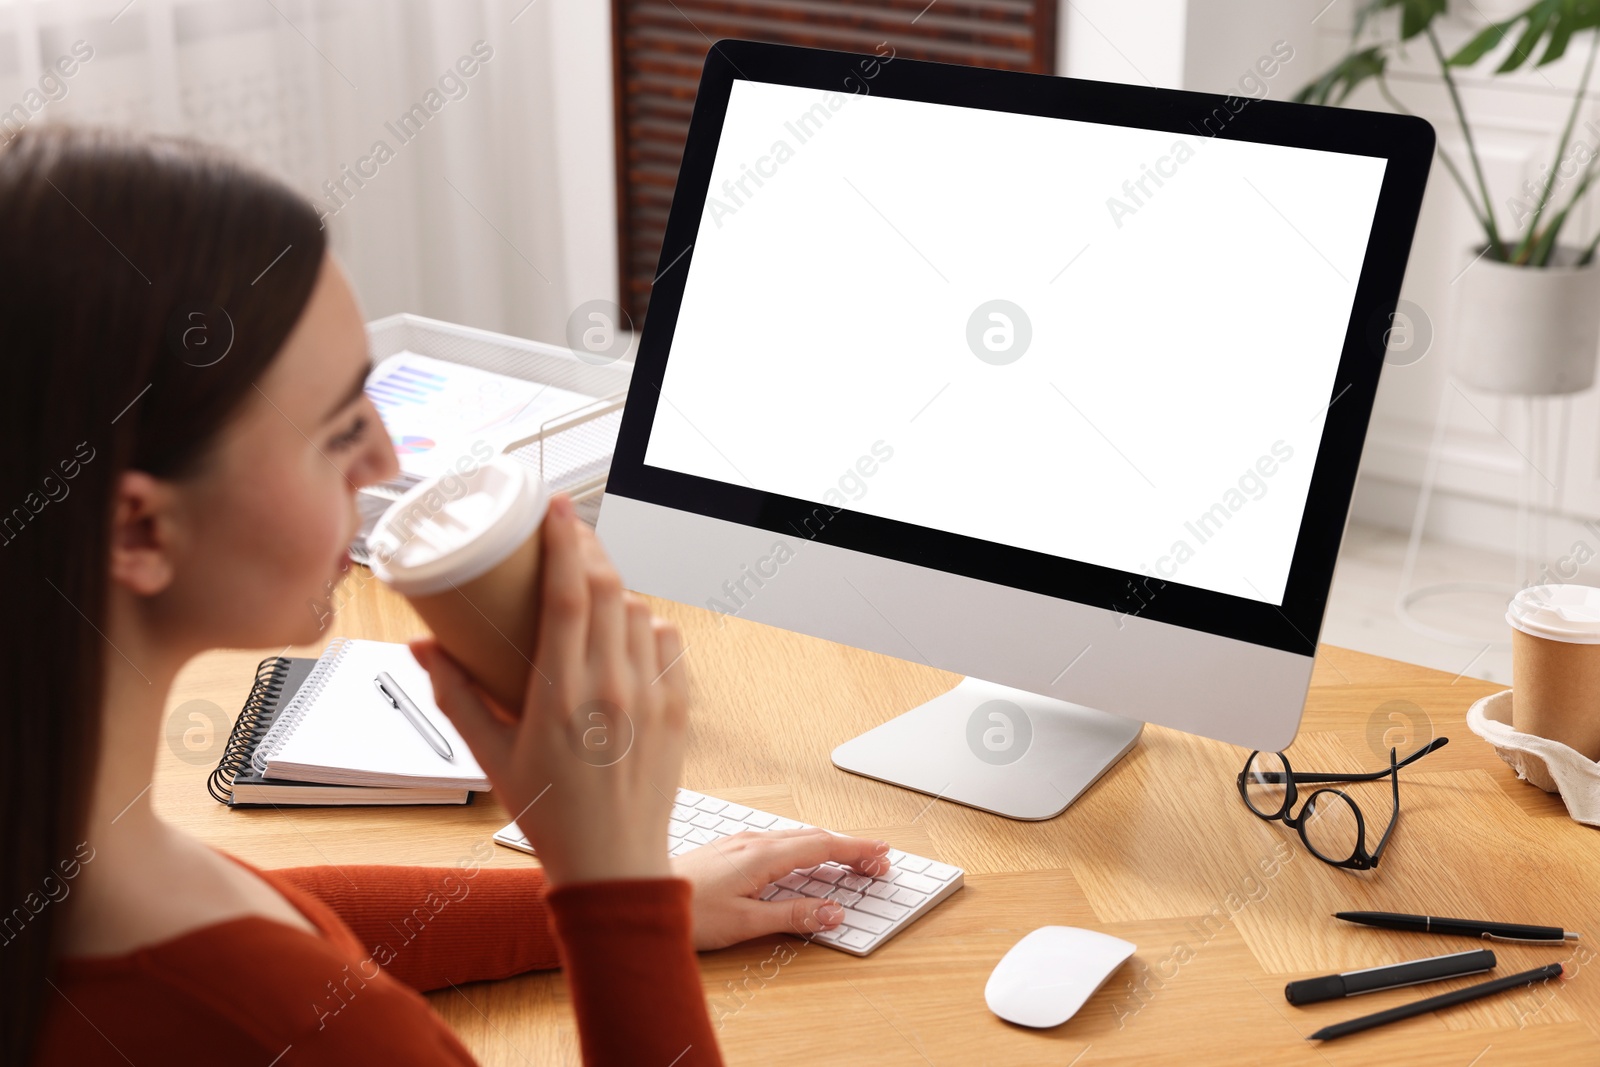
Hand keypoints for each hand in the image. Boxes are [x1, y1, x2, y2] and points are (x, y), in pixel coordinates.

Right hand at [411, 493, 690, 886]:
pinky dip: (647, 626)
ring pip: (640, 613)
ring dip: (615, 590)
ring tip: (590, 587)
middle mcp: (612, 691)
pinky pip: (668, 644)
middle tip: (568, 530)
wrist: (613, 867)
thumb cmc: (548, 816)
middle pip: (608, 590)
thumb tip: (421, 647)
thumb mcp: (490, 757)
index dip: (564, 542)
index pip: (570, 596)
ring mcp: (651, 699)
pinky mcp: (677, 711)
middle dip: (588, 548)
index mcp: (561, 698)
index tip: (555, 507)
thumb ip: (455, 697)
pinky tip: (626, 633)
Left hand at [671, 828, 890, 949]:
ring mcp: (738, 842)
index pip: (822, 845)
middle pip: (813, 837)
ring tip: (846, 859)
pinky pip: (777, 840)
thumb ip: (792, 916)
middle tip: (875, 862)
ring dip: (826, 845)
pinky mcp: (728, 849)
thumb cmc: (684, 912)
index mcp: (762, 856)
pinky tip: (800, 858)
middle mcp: (752, 842)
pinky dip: (802, 846)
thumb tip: (833, 912)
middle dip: (847, 847)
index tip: (881, 854)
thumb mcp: (745, 923)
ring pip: (794, 836)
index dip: (855, 849)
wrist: (637, 898)